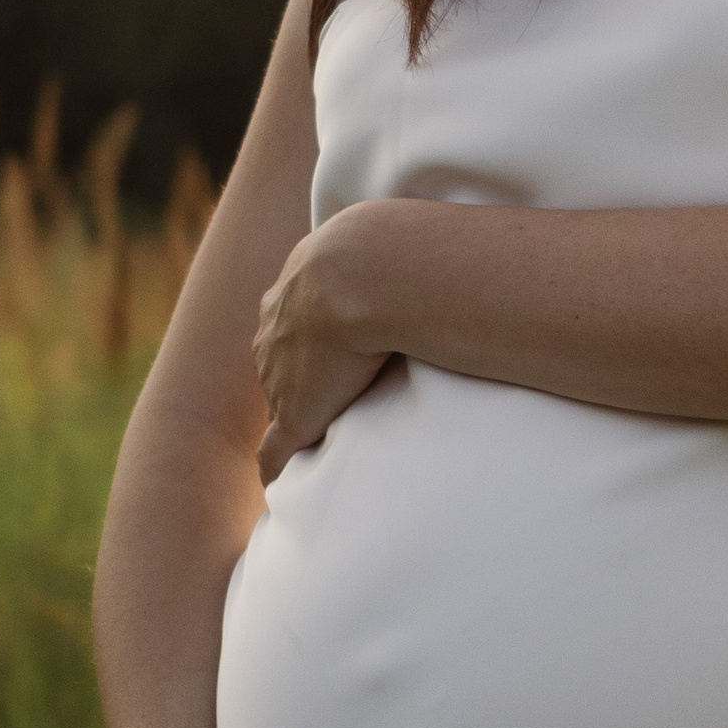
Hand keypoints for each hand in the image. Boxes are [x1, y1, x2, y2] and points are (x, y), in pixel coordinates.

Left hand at [253, 215, 390, 481]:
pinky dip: (277, 467)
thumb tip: (453, 244)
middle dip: (295, 377)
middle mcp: (276, 333)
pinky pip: (274, 451)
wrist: (366, 273)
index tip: (332, 353)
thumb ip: (400, 253)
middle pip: (280, 363)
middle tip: (324, 392)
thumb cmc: (389, 252)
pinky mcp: (295, 414)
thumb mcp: (380, 241)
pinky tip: (280, 485)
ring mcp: (282, 375)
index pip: (293, 326)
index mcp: (292, 295)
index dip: (313, 343)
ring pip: (279, 402)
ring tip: (313, 436)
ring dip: (294, 417)